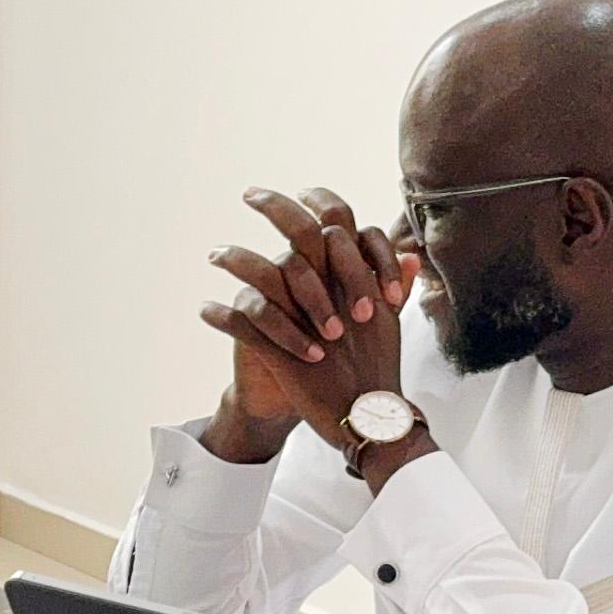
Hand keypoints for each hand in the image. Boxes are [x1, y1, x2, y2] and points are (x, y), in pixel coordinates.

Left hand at [200, 187, 422, 455]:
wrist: (372, 422)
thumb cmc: (380, 374)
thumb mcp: (392, 323)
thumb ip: (394, 284)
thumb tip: (408, 254)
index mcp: (361, 282)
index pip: (342, 223)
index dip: (321, 199)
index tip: (300, 191)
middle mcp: (336, 293)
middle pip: (305, 234)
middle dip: (275, 207)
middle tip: (250, 193)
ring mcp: (309, 321)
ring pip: (268, 276)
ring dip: (236, 259)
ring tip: (213, 254)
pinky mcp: (286, 354)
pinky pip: (245, 327)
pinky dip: (221, 317)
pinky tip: (204, 310)